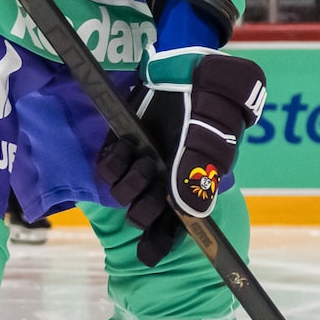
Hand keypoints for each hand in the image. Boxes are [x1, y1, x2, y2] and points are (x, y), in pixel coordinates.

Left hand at [94, 53, 266, 264]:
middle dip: (143, 209)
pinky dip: (111, 163)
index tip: (148, 257)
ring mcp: (145, 162)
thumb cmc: (213, 97)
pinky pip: (106, 169)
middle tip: (151, 184)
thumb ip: (200, 168)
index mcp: (196, 183)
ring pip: (125, 196)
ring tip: (142, 159)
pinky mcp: (123, 144)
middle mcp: (168, 179)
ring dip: (129, 184)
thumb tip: (190, 213)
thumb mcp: (212, 131)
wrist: (189, 62)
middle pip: (147, 216)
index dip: (161, 242)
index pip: (179, 225)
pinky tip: (123, 149)